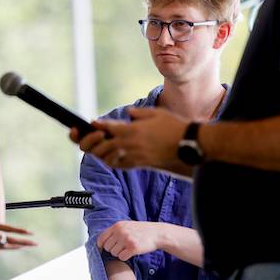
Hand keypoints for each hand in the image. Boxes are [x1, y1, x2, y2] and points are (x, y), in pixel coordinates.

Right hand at [0, 193, 35, 250]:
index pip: (9, 229)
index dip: (21, 231)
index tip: (30, 232)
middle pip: (11, 239)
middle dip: (24, 241)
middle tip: (36, 242)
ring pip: (6, 246)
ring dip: (17, 246)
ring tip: (28, 246)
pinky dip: (5, 248)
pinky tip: (13, 248)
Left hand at [72, 108, 186, 170]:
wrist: (188, 144)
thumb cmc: (174, 126)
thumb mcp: (156, 113)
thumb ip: (139, 114)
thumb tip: (129, 114)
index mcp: (134, 130)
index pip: (109, 128)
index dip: (98, 125)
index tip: (92, 123)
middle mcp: (132, 144)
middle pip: (104, 145)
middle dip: (94, 141)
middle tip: (91, 137)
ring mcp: (136, 156)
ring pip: (110, 157)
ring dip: (102, 152)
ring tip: (99, 147)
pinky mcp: (141, 164)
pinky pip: (121, 165)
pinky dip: (113, 161)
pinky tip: (112, 157)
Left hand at [97, 221, 161, 260]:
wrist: (157, 233)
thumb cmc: (142, 230)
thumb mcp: (127, 225)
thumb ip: (115, 231)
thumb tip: (102, 241)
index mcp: (117, 226)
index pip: (101, 238)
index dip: (101, 246)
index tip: (103, 249)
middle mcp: (120, 232)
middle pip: (107, 247)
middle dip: (113, 250)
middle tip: (122, 248)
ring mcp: (126, 240)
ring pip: (114, 253)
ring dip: (119, 253)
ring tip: (128, 249)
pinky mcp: (133, 248)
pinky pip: (122, 257)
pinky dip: (125, 257)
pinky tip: (131, 252)